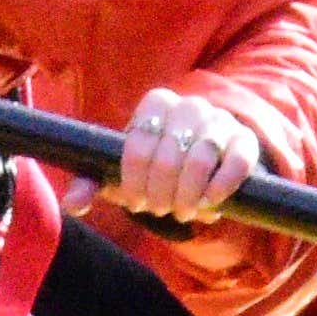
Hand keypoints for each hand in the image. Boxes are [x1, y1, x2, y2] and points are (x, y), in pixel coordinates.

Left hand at [103, 87, 264, 222]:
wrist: (207, 159)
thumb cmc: (156, 164)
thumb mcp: (125, 171)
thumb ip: (93, 183)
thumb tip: (72, 203)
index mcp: (155, 104)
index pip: (138, 144)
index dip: (134, 181)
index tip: (135, 203)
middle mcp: (189, 105)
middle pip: (168, 156)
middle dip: (160, 194)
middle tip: (159, 210)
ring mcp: (219, 121)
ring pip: (200, 159)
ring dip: (187, 195)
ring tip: (181, 211)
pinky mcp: (244, 140)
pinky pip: (235, 162)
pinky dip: (219, 188)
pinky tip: (208, 205)